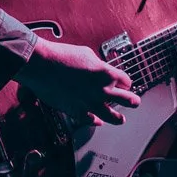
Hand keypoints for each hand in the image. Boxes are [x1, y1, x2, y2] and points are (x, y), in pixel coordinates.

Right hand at [16, 37, 139, 125]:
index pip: (126, 81)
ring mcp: (90, 103)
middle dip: (132, 101)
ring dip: (118, 118)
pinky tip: (98, 122)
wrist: (42, 65)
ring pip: (112, 116)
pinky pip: (90, 120)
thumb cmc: (62, 55)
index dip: (125, 82)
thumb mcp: (87, 53)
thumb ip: (98, 65)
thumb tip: (100, 71)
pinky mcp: (76, 111)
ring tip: (122, 120)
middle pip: (127, 100)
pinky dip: (95, 122)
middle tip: (135, 102)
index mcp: (107, 74)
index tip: (124, 84)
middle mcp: (102, 90)